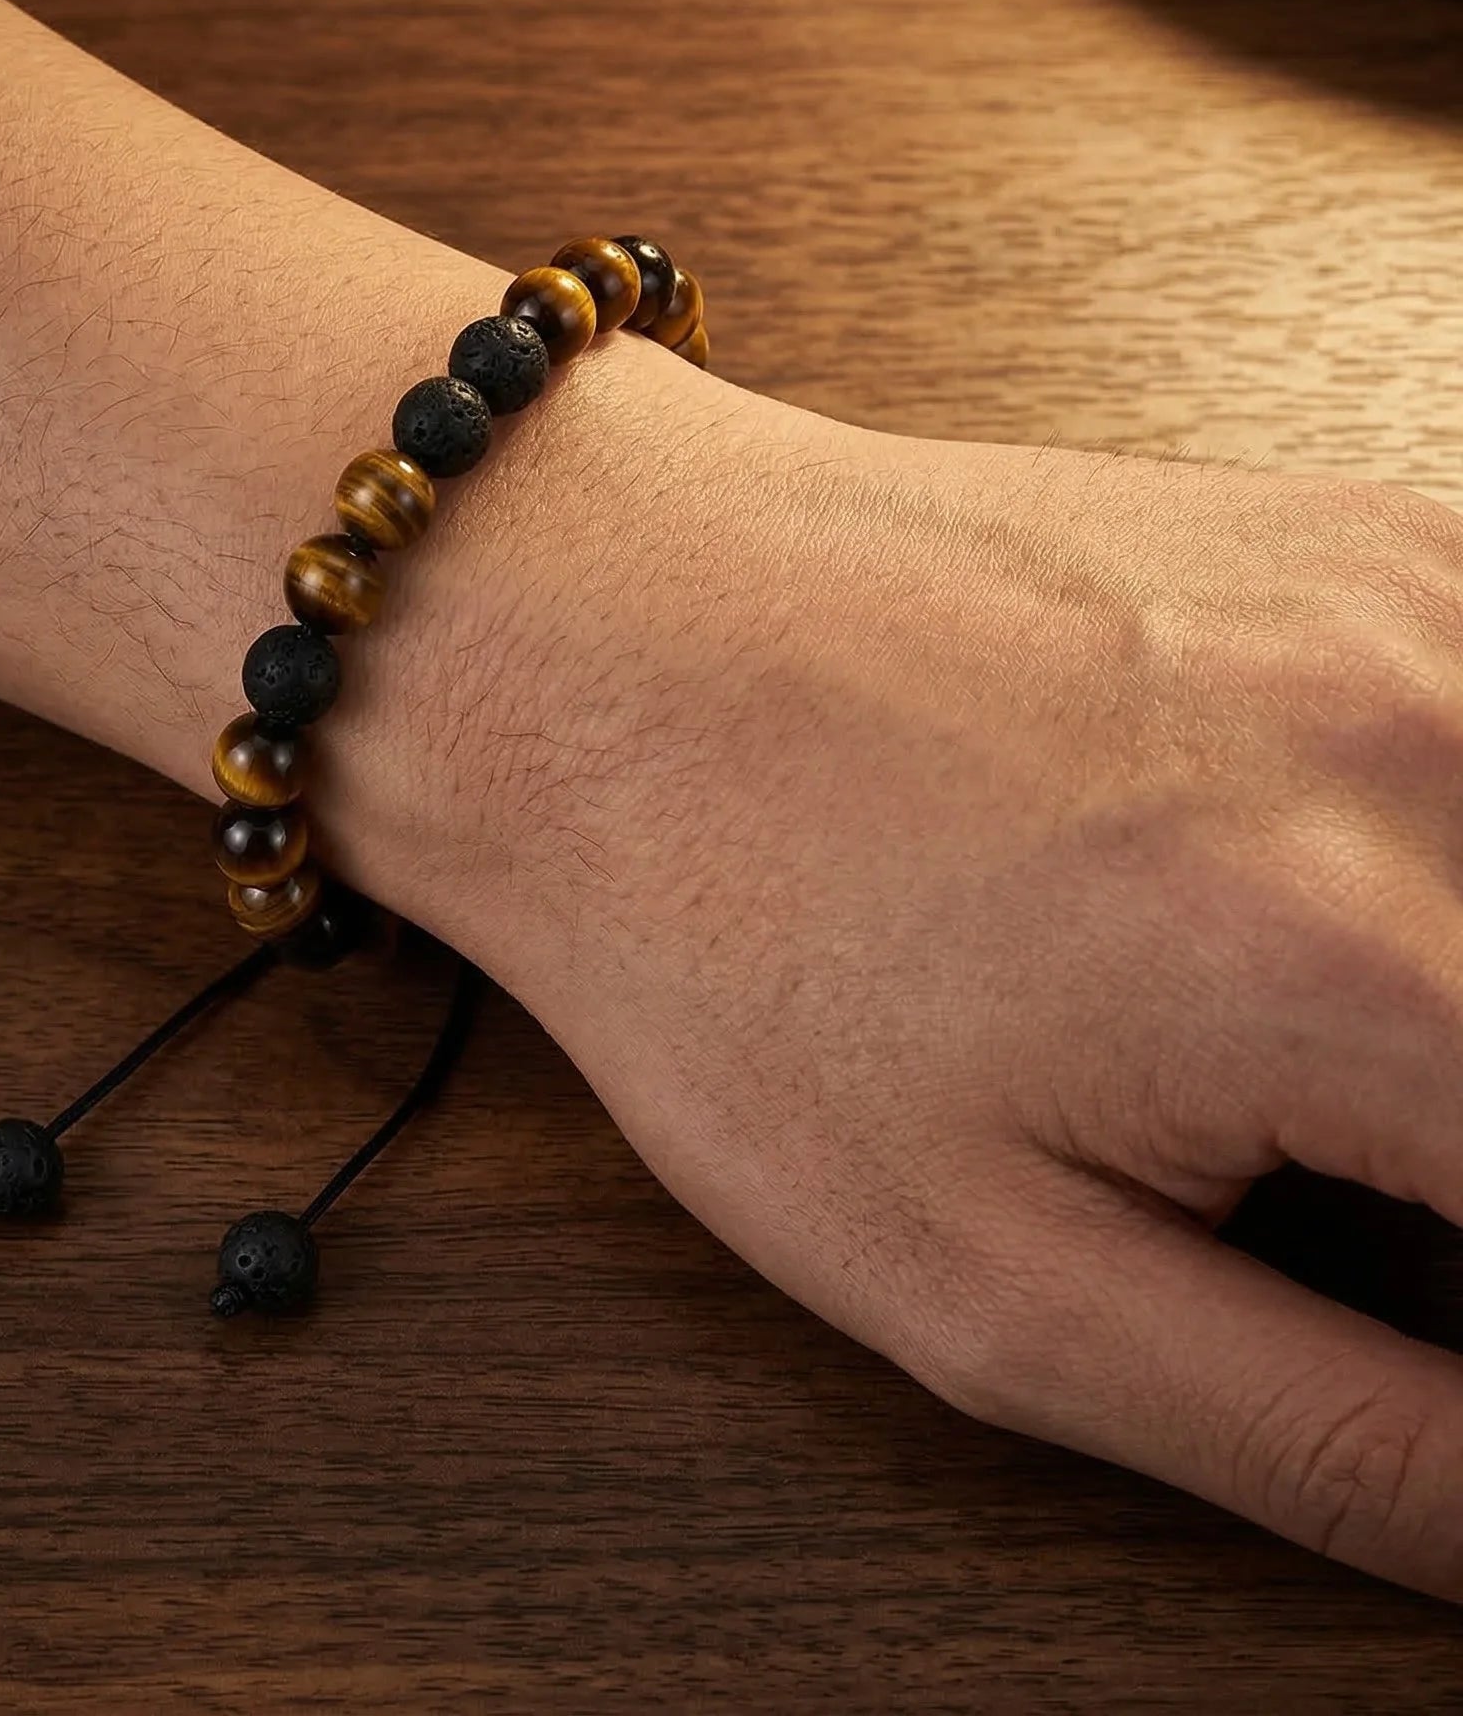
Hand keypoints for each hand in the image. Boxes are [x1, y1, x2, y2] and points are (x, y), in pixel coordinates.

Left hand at [400, 365, 1462, 1600]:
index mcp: (1360, 974)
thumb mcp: (981, 1275)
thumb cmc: (728, 934)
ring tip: (1350, 1097)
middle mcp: (1437, 747)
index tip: (1412, 1310)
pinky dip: (1462, 865)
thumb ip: (1330, 1436)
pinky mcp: (1379, 542)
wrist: (601, 643)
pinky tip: (1340, 924)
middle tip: (1360, 1206)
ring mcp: (1425, 608)